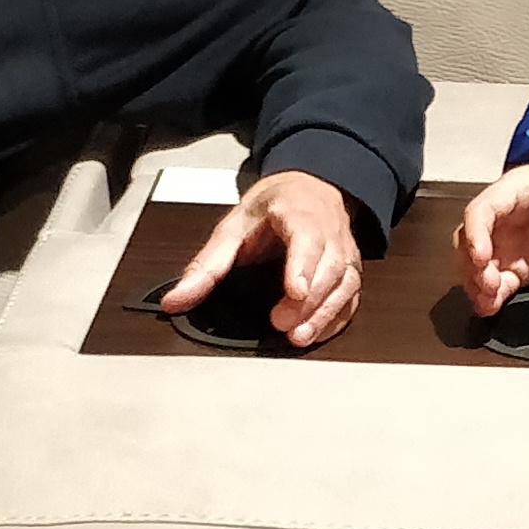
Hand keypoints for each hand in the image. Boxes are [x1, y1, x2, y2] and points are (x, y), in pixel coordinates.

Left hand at [157, 168, 366, 348]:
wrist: (308, 190)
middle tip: (282, 325)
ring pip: (345, 284)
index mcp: (299, 212)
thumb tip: (177, 299)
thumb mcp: (234, 226)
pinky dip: (335, 319)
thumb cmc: (275, 207)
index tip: (294, 290)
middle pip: (330, 266)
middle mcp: (329, 232)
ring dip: (324, 314)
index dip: (303, 264)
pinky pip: (350, 298)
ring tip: (298, 337)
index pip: (308, 237)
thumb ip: (207, 265)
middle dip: (309, 301)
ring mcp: (344, 253)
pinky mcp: (350, 272)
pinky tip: (315, 334)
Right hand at [453, 160, 528, 315]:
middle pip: (470, 240)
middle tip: (488, 284)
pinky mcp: (516, 269)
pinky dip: (490, 298)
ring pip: (477, 265)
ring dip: (478, 284)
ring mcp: (506, 245)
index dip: (477, 232)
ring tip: (488, 301)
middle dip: (473, 264)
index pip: (483, 210)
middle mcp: (502, 219)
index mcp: (514, 192)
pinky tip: (490, 309)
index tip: (481, 255)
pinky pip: (496, 284)